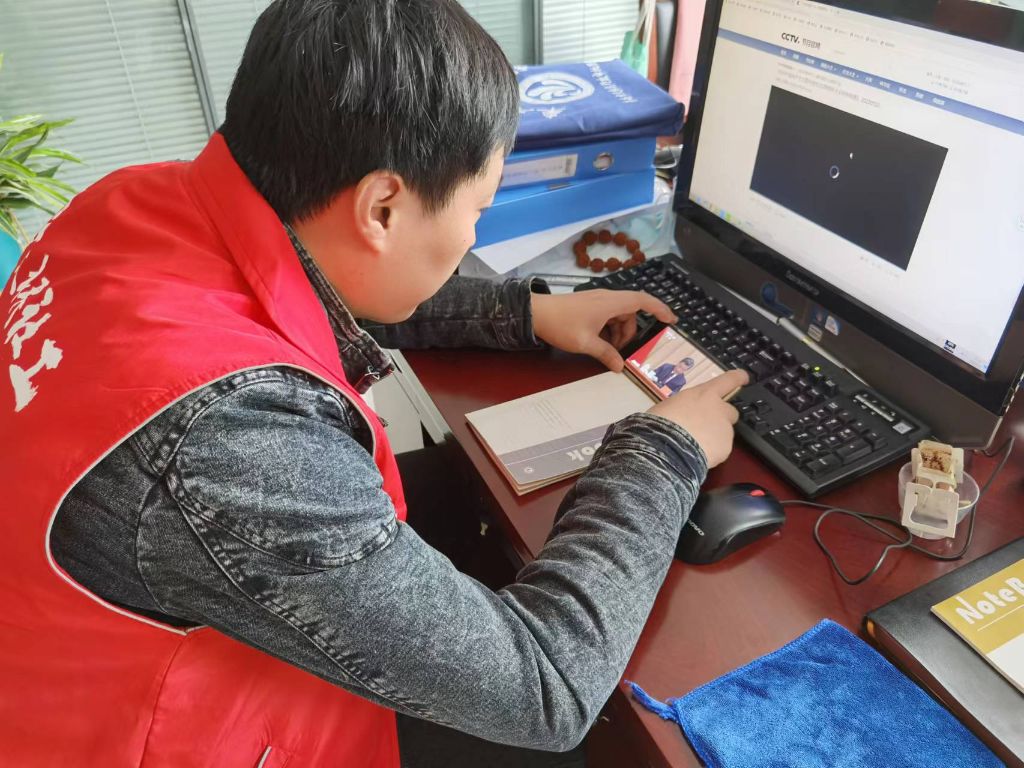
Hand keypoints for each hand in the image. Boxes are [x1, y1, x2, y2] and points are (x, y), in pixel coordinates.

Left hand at [531, 289, 676, 371]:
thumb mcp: (586, 343)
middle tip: (621, 352)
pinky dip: (608, 329)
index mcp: (611, 303)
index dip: (660, 309)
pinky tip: (598, 343)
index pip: (643, 301)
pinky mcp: (589, 305)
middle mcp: (607, 298)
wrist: (535, 313)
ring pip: (619, 316)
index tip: (671, 320)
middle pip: (630, 313)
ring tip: (607, 350)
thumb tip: (619, 367)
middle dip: (630, 333)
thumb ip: (606, 354)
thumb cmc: (562, 325)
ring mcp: (598, 301)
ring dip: (618, 333)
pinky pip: (607, 316)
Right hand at [648, 369, 749, 467]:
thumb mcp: (669, 407)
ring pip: (724, 432)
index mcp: (704, 394)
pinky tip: (697, 456)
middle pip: (730, 411)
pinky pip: (720, 450)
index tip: (743, 377)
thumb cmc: (661, 423)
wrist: (668, 448)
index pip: (728, 380)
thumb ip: (684, 407)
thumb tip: (682, 415)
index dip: (737, 378)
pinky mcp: (726, 448)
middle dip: (722, 418)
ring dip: (714, 437)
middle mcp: (719, 409)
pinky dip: (712, 453)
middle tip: (705, 427)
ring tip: (695, 446)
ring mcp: (725, 429)